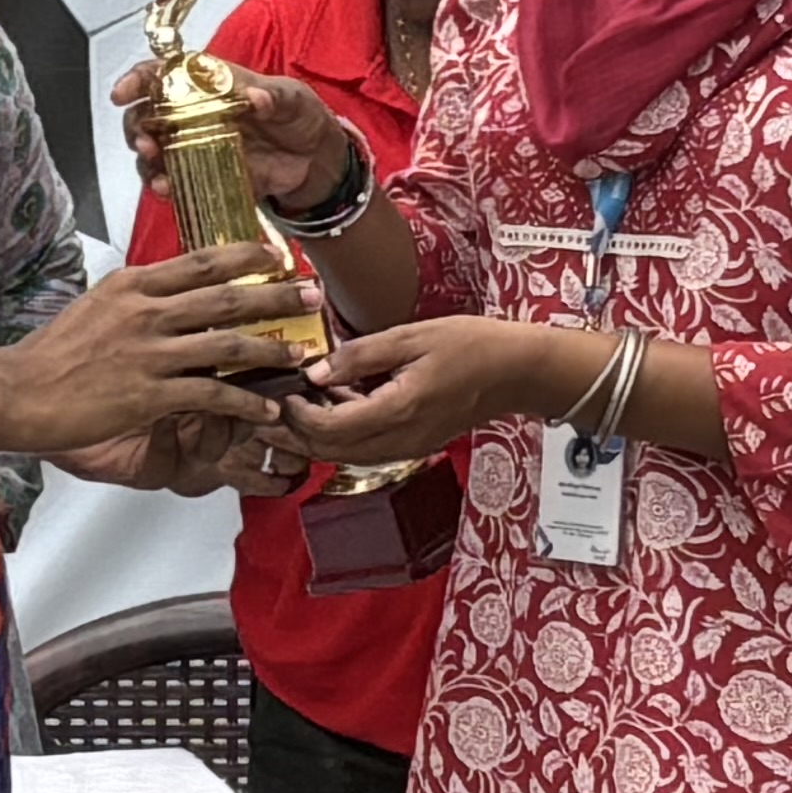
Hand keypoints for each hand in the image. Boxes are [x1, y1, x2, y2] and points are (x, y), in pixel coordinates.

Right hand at [0, 246, 317, 451]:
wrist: (17, 392)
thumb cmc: (51, 355)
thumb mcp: (96, 307)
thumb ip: (137, 299)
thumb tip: (171, 295)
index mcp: (133, 285)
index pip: (202, 260)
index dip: (247, 256)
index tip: (277, 255)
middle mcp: (145, 311)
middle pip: (227, 297)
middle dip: (278, 296)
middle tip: (312, 296)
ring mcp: (149, 353)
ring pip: (228, 345)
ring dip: (272, 350)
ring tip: (301, 355)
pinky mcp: (149, 395)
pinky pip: (212, 397)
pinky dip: (246, 404)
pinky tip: (267, 410)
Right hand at [109, 55, 365, 223]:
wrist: (317, 161)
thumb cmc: (301, 116)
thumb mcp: (293, 98)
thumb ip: (275, 97)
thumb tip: (256, 98)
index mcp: (209, 84)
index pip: (164, 73)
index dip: (138, 79)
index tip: (124, 92)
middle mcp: (193, 114)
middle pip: (147, 114)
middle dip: (136, 126)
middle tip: (145, 141)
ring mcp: (194, 147)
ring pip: (153, 151)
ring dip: (145, 160)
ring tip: (154, 168)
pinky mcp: (203, 176)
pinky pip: (173, 181)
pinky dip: (164, 186)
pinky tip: (166, 190)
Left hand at [286, 313, 588, 463]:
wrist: (517, 372)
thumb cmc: (471, 345)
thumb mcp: (412, 336)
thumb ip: (360, 355)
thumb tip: (314, 372)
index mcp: (398, 410)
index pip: (329, 428)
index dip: (297, 414)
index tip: (284, 389)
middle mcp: (400, 440)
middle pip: (330, 452)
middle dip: (296, 433)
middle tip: (275, 403)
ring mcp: (407, 449)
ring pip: (345, 456)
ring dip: (317, 436)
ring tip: (299, 401)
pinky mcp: (412, 446)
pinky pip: (365, 450)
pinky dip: (341, 434)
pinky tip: (335, 402)